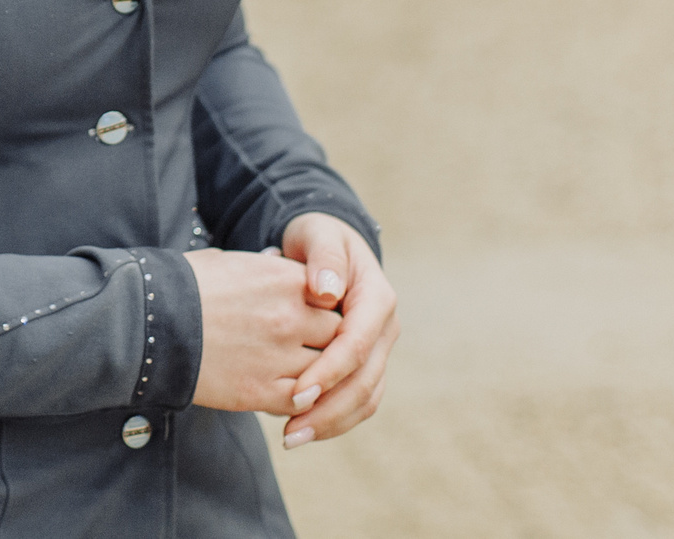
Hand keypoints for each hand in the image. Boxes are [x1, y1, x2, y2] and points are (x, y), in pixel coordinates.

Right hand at [183, 248, 341, 414]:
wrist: (147, 321)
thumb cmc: (184, 285)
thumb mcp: (231, 262)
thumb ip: (267, 269)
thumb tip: (279, 262)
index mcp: (284, 279)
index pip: (333, 298)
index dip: (325, 308)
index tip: (315, 315)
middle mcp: (289, 317)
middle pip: (337, 334)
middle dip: (328, 342)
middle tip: (313, 347)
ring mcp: (278, 356)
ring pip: (325, 371)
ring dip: (318, 373)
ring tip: (303, 372)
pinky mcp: (261, 390)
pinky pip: (301, 400)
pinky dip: (301, 400)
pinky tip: (289, 394)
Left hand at [274, 213, 397, 447]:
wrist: (327, 246)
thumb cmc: (318, 238)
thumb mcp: (319, 235)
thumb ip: (324, 258)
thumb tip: (326, 290)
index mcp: (377, 298)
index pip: (357, 345)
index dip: (329, 372)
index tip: (296, 393)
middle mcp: (384, 328)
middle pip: (365, 380)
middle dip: (329, 410)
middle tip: (290, 432)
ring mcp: (378, 349)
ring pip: (365, 397)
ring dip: (331, 423)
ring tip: (292, 438)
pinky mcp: (366, 364)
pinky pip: (357, 399)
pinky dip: (333, 418)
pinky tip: (302, 429)